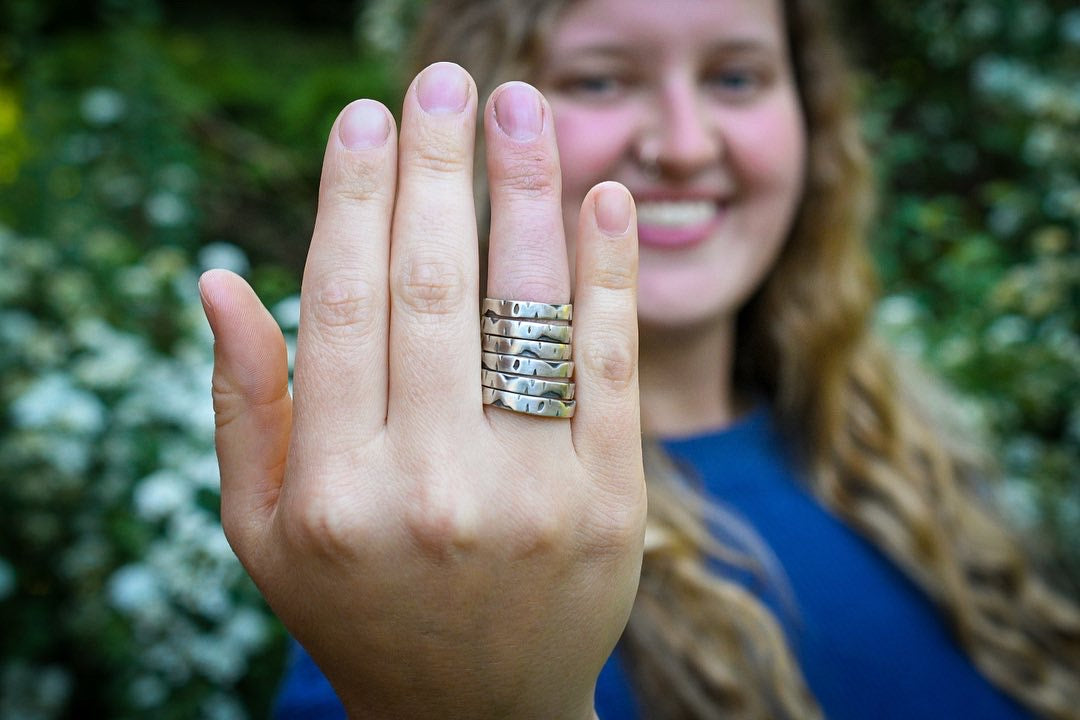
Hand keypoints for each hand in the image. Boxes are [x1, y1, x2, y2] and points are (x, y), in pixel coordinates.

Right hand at [199, 62, 643, 719]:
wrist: (473, 712)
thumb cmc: (357, 605)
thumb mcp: (264, 530)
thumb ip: (241, 406)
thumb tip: (221, 277)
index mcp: (331, 491)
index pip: (342, 304)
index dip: (356, 197)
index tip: (368, 118)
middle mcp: (431, 489)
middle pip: (437, 288)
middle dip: (439, 166)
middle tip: (444, 78)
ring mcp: (531, 498)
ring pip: (529, 311)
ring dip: (527, 190)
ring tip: (523, 106)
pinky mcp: (611, 505)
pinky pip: (612, 365)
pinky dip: (608, 271)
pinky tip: (600, 196)